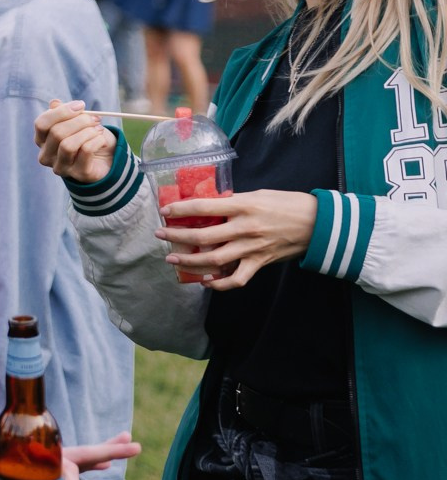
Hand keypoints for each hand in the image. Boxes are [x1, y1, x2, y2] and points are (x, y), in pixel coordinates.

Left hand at [0, 433, 140, 479]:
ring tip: (129, 446)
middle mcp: (46, 459)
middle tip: (135, 446)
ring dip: (106, 454)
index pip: (64, 471)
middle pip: (83, 454)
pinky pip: (75, 471)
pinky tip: (108, 468)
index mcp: (34, 459)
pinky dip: (93, 468)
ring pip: (83, 459)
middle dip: (108, 452)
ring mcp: (49, 465)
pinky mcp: (47, 475)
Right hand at [35, 99, 116, 184]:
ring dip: (88, 132)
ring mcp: (61, 167)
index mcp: (41, 140)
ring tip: (98, 129)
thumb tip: (54, 103)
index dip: (61, 111)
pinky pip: (85, 152)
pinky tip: (101, 139)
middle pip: (56, 133)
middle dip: (80, 121)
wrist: (106, 158)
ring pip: (68, 145)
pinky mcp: (78, 174)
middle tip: (95, 118)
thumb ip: (63, 113)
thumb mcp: (76, 121)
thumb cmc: (87, 137)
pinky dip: (96, 141)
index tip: (81, 105)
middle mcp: (46, 156)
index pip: (41, 123)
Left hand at [157, 190, 318, 288]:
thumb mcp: (258, 195)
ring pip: (214, 260)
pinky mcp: (260, 263)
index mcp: (244, 206)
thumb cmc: (287, 204)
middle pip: (203, 236)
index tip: (164, 211)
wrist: (318, 223)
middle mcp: (245, 228)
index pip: (204, 207)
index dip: (181, 210)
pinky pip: (236, 279)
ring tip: (173, 258)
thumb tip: (209, 205)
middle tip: (160, 235)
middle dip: (177, 236)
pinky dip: (219, 284)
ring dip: (190, 261)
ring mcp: (252, 248)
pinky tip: (205, 281)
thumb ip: (233, 202)